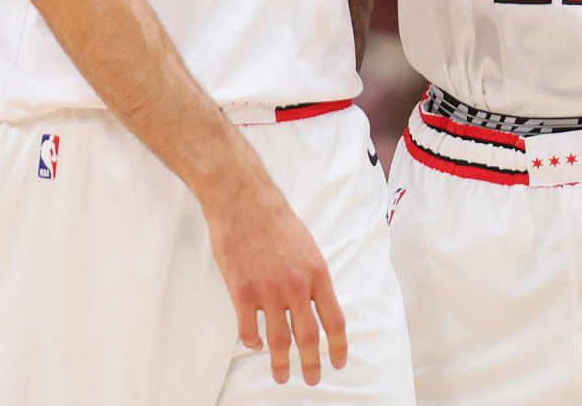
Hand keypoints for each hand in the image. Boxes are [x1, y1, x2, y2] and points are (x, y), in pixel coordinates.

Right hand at [204, 176, 347, 385]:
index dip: (337, 345)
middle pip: (308, 336)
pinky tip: (255, 344)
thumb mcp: (308, 248)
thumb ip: (312, 277)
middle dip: (312, 363)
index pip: (334, 319)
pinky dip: (253, 341)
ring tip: (281, 376)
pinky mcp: (243, 292)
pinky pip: (249, 329)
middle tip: (314, 378)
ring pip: (278, 339)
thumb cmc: (276, 221)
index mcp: (317, 274)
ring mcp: (269, 291)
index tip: (338, 362)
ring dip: (281, 363)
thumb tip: (315, 303)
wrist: (244, 202)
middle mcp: (296, 287)